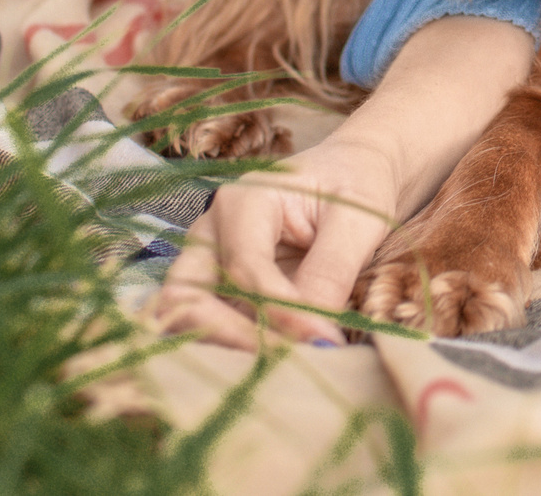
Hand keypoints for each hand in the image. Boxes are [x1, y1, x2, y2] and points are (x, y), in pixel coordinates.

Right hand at [152, 131, 405, 349]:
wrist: (354, 172)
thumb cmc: (355, 185)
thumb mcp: (356, 221)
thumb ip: (330, 273)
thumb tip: (314, 339)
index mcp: (242, 202)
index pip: (245, 269)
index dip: (281, 313)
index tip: (322, 342)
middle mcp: (210, 231)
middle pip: (185, 297)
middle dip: (229, 338)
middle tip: (286, 365)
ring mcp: (207, 261)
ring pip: (184, 317)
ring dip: (223, 348)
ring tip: (279, 369)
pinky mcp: (216, 288)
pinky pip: (207, 325)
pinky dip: (232, 349)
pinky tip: (273, 363)